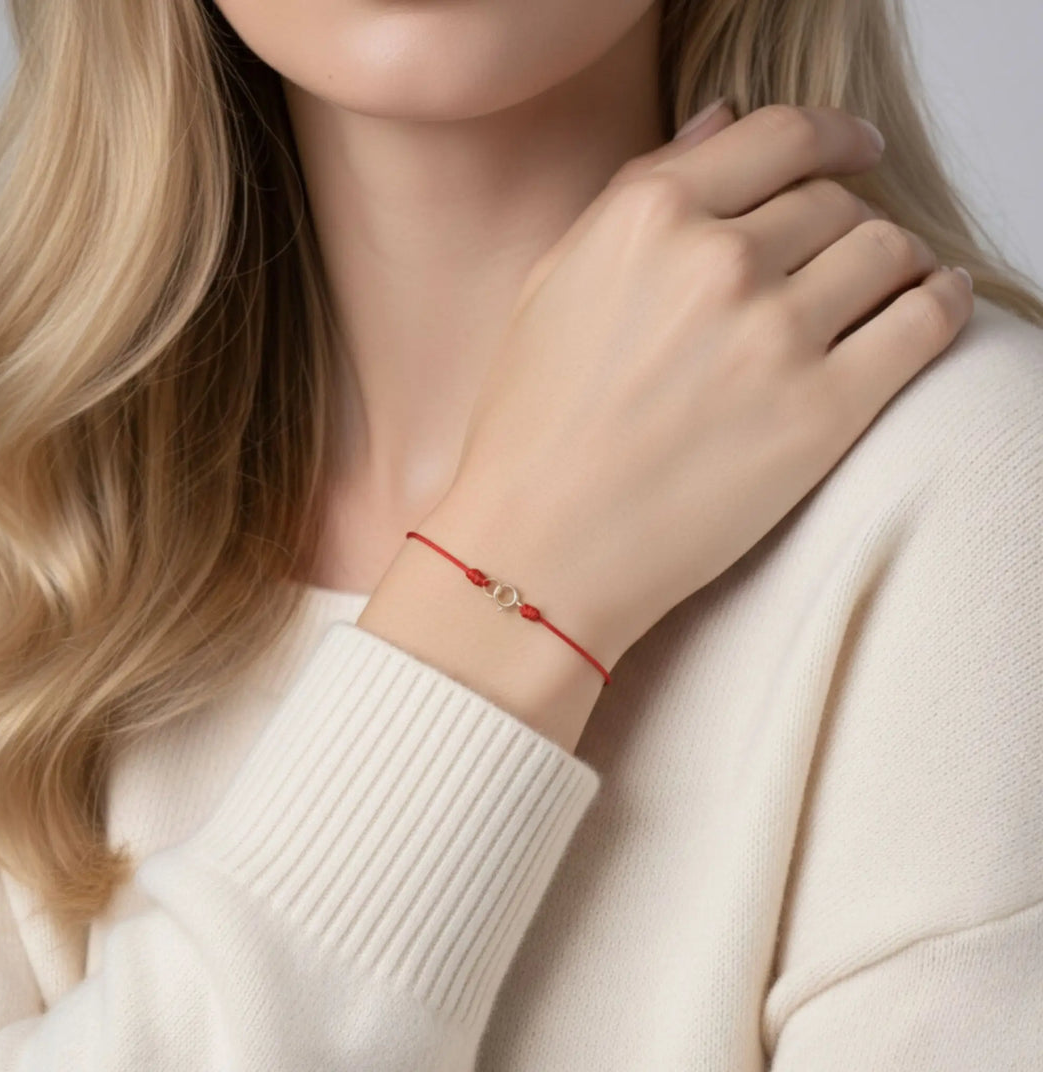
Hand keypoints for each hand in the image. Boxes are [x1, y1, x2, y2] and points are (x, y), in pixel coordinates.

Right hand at [429, 102, 973, 671]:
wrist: (541, 547)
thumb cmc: (534, 425)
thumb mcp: (555, 282)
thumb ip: (638, 192)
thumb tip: (722, 121)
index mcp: (649, 217)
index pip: (781, 136)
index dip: (833, 136)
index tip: (854, 149)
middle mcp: (717, 261)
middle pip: (835, 201)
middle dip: (841, 222)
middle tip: (834, 260)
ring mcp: (776, 335)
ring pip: (887, 250)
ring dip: (893, 262)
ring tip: (883, 289)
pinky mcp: (823, 412)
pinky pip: (924, 321)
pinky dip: (942, 302)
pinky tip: (933, 304)